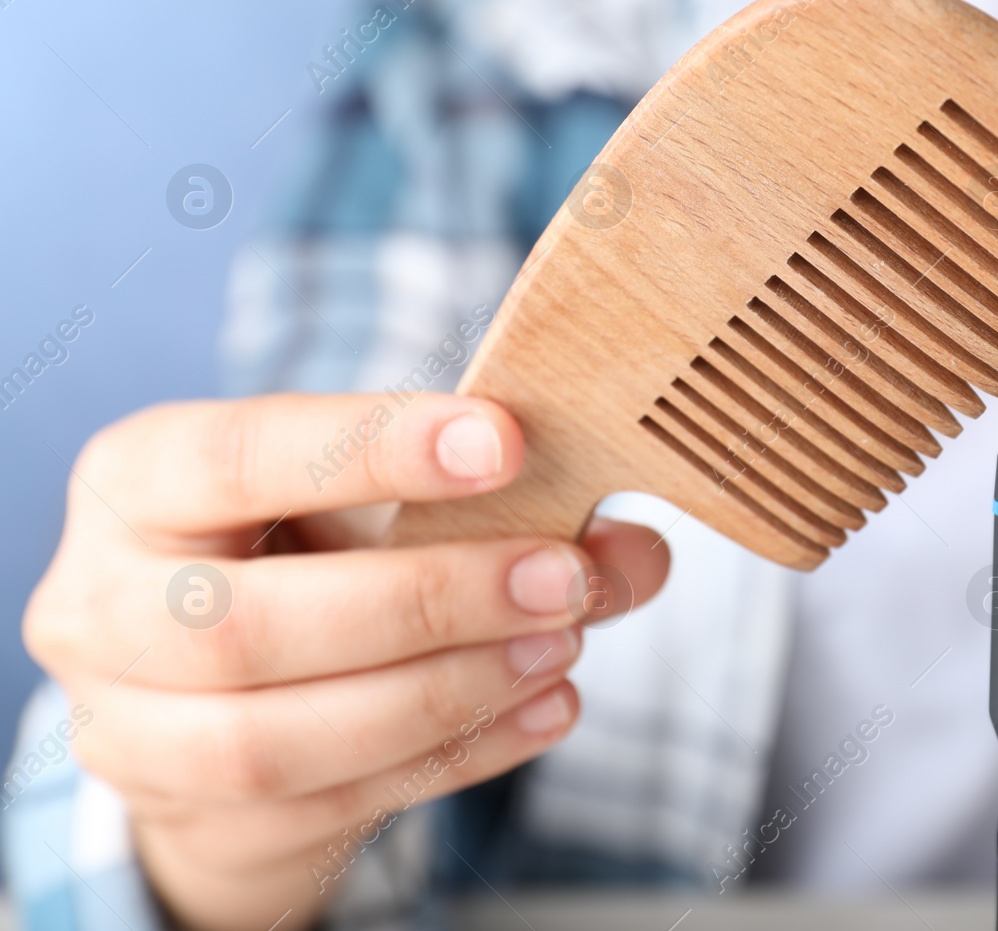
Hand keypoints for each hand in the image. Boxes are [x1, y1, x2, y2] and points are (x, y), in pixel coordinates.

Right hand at [23, 393, 669, 930]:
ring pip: (276, 741)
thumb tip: (635, 550)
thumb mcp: (378, 498)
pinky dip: (458, 756)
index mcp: (137, 482)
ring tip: (563, 649)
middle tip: (564, 577)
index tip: (506, 440)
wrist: (219, 684)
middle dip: (427, 601)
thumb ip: (505, 503)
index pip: (235, 456)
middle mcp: (103, 606)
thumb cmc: (307, 552)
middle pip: (244, 625)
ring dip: (445, 693)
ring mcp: (132, 729)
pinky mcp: (196, 817)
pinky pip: (330, 805)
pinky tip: (545, 710)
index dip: (371, 448)